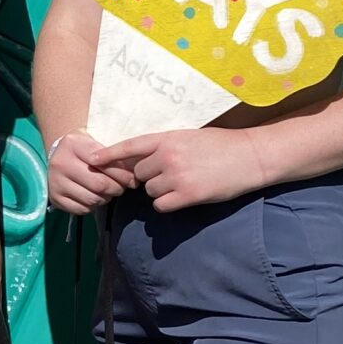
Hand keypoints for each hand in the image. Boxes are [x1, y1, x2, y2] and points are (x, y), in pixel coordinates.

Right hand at [46, 129, 136, 215]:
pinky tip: (96, 197)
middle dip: (117, 188)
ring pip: (92, 199)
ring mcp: (55, 182)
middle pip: (99, 184)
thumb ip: (112, 154)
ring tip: (110, 192)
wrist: (59, 153)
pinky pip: (82, 209)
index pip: (104, 163)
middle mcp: (60, 163)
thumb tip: (134, 175)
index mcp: (72, 144)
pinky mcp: (54, 198)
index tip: (132, 178)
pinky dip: (93, 206)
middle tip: (123, 187)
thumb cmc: (85, 147)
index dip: (122, 173)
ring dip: (106, 198)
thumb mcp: (96, 141)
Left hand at [91, 125, 265, 211]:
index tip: (92, 160)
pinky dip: (169, 204)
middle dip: (149, 177)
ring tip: (184, 182)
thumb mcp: (190, 137)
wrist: (250, 157)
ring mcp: (177, 176)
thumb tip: (143, 163)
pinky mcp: (187, 195)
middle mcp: (168, 156)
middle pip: (139, 174)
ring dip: (160, 191)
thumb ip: (166, 146)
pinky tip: (185, 196)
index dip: (109, 154)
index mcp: (168, 138)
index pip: (131, 146)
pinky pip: (161, 206)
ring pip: (150, 191)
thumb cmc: (221, 146)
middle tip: (172, 174)